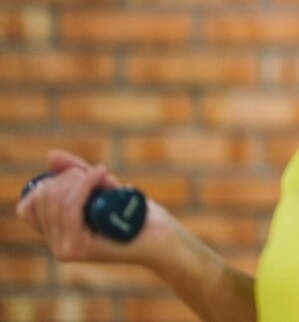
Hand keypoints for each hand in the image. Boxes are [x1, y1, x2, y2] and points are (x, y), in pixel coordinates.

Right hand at [16, 150, 172, 265]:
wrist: (164, 236)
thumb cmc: (136, 213)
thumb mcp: (102, 187)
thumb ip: (75, 172)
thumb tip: (50, 155)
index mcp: (55, 233)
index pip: (29, 204)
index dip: (50, 183)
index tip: (81, 174)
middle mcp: (55, 245)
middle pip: (43, 197)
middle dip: (71, 177)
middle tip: (100, 176)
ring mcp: (65, 249)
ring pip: (57, 200)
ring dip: (81, 179)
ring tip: (105, 178)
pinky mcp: (78, 249)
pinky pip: (70, 209)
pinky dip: (85, 185)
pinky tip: (101, 174)